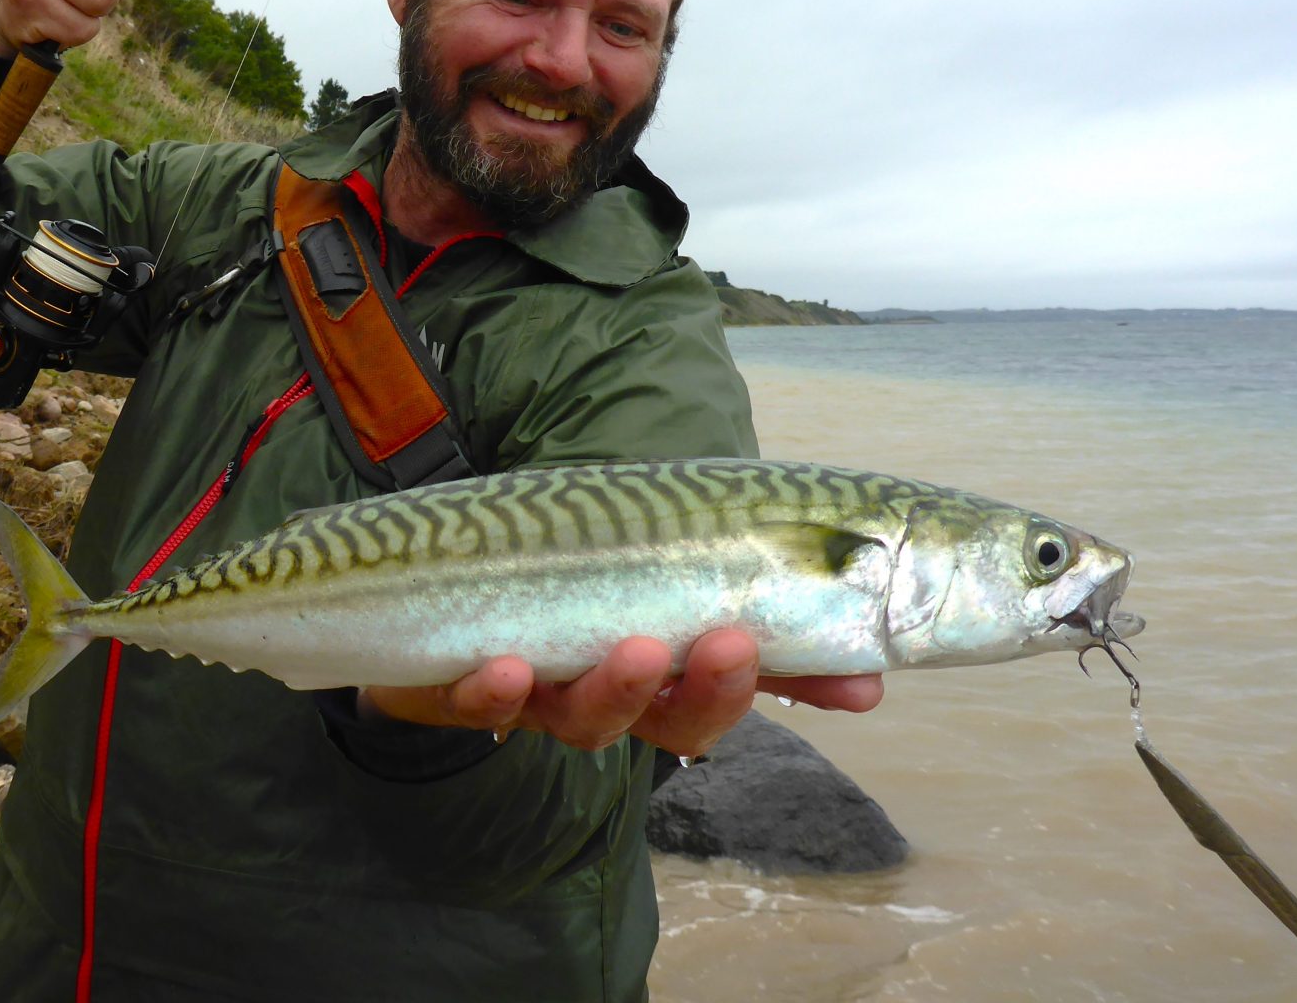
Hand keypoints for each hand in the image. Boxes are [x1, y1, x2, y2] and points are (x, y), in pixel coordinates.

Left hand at [359, 629, 882, 756]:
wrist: (431, 583)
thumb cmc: (563, 581)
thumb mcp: (653, 577)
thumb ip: (741, 603)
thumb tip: (865, 657)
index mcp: (657, 674)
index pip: (733, 692)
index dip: (794, 689)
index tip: (855, 681)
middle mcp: (604, 697)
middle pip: (665, 719)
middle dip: (704, 690)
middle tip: (731, 645)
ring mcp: (535, 694)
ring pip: (581, 716)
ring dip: (613, 688)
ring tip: (637, 652)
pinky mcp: (461, 684)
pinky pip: (476, 701)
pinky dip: (495, 691)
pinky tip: (511, 666)